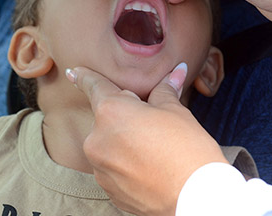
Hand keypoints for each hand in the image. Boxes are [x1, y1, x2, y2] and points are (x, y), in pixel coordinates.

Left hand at [68, 64, 227, 215]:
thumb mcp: (177, 112)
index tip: (73, 72)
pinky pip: (113, 168)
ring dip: (125, 142)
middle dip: (124, 117)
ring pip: (109, 144)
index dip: (83, 76)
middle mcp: (97, 139)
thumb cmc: (188, 151)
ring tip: (155, 151)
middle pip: (106, 118)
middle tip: (153, 124)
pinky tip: (150, 168)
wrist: (197, 199)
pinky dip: (127, 164)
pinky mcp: (108, 190)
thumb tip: (174, 72)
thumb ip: (165, 90)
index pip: (93, 86)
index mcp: (111, 111)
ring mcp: (100, 168)